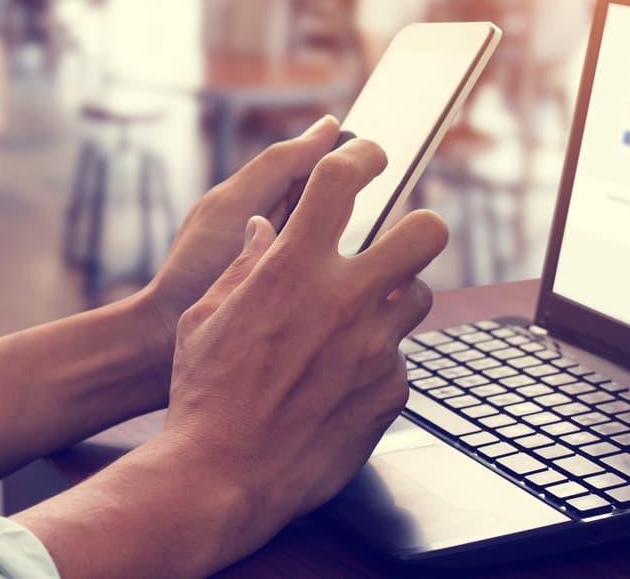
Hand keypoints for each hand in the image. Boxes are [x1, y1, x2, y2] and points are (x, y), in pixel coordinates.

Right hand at [160, 138, 448, 571]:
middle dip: (420, 225)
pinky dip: (376, 362)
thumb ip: (245, 266)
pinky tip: (339, 382)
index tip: (370, 155)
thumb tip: (266, 231)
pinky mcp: (389, 392)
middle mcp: (346, 299)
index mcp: (294, 267)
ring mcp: (375, 347)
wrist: (221, 474)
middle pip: (427, 231)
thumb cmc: (202, 391)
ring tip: (357, 321)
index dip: (362, 156)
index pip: (342, 180)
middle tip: (399, 240)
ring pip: (419, 297)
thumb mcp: (206, 316)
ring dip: (394, 300)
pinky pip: (398, 359)